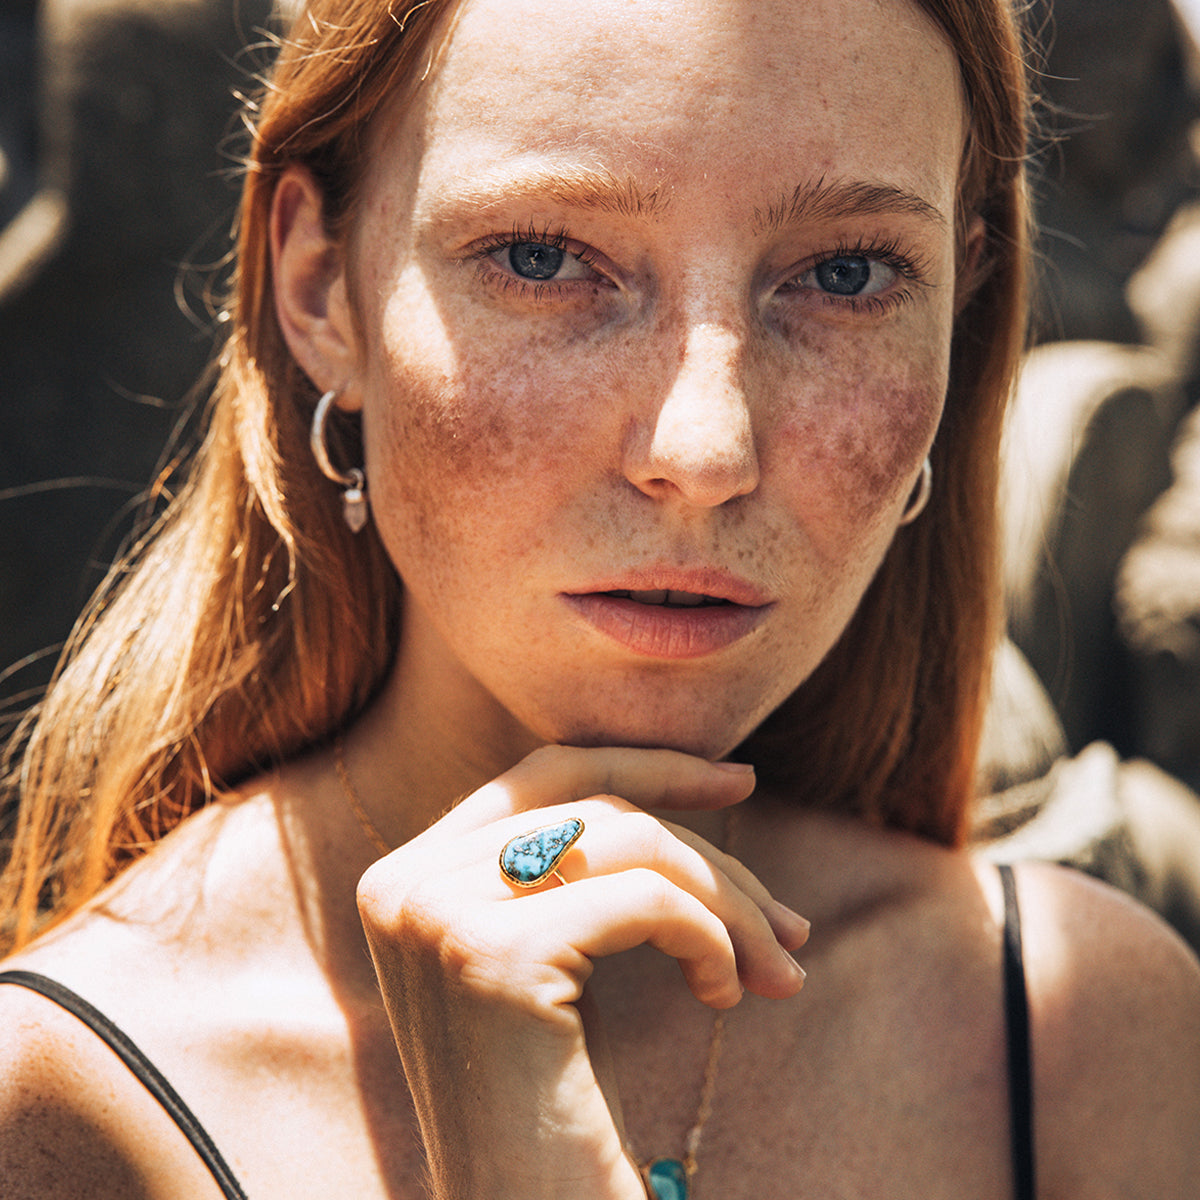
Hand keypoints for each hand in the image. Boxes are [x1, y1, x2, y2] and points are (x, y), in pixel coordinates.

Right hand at [356, 745, 807, 1199]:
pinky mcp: (494, 958)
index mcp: (409, 875)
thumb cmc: (554, 1104)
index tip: (741, 782)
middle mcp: (405, 884)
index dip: (649, 767)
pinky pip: (645, 900)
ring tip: (773, 969)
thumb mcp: (562, 957)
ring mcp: (439, 916)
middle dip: (708, 856)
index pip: (546, 773)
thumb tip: (718, 776)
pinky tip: (723, 995)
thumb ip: (586, 863)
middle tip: (787, 927)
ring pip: (629, 840)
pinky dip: (710, 937)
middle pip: (595, 806)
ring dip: (725, 900)